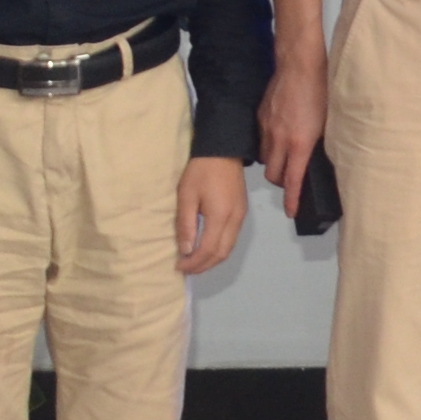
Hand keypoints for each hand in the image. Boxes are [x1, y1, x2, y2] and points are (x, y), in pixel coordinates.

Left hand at [175, 157, 246, 274]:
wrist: (224, 150)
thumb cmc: (200, 171)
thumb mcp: (186, 196)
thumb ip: (186, 225)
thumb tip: (186, 250)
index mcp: (220, 217)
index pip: (208, 250)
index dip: (193, 262)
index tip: (179, 266)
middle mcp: (235, 220)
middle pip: (222, 253)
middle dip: (204, 266)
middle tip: (186, 269)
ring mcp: (241, 216)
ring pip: (229, 248)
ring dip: (212, 259)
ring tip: (195, 262)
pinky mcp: (242, 211)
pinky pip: (232, 238)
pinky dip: (220, 249)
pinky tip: (207, 247)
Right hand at [258, 58, 328, 203]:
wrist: (299, 64)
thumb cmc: (320, 90)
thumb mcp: (327, 122)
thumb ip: (318, 144)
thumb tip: (316, 158)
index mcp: (299, 143)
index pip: (293, 180)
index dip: (292, 199)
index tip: (292, 212)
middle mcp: (280, 140)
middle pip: (273, 175)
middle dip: (280, 182)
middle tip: (289, 180)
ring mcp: (267, 128)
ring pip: (264, 158)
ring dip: (273, 163)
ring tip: (285, 157)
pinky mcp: (260, 117)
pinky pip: (261, 140)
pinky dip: (268, 145)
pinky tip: (279, 136)